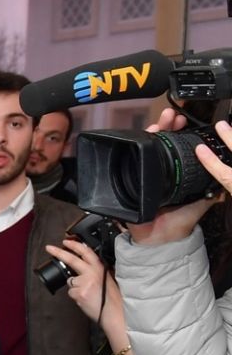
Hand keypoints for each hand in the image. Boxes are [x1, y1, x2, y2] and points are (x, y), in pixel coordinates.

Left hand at [41, 238, 120, 327]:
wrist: (115, 312)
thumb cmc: (111, 298)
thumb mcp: (107, 279)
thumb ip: (95, 271)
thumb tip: (82, 269)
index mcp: (100, 268)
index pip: (87, 252)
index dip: (75, 245)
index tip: (66, 241)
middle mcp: (92, 273)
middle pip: (72, 259)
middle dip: (58, 252)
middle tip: (49, 248)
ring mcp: (85, 282)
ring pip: (70, 281)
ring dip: (75, 287)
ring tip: (88, 293)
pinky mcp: (79, 292)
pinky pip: (71, 292)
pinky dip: (76, 296)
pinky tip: (85, 298)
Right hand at [125, 108, 231, 245]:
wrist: (162, 239)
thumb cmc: (179, 223)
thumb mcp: (203, 202)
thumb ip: (213, 191)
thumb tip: (224, 183)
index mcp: (175, 174)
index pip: (178, 148)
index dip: (182, 134)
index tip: (187, 123)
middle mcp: (159, 172)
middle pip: (162, 142)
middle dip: (168, 126)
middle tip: (173, 115)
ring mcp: (145, 174)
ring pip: (148, 147)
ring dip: (155, 131)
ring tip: (162, 120)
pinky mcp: (132, 180)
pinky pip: (135, 159)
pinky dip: (140, 146)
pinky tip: (148, 135)